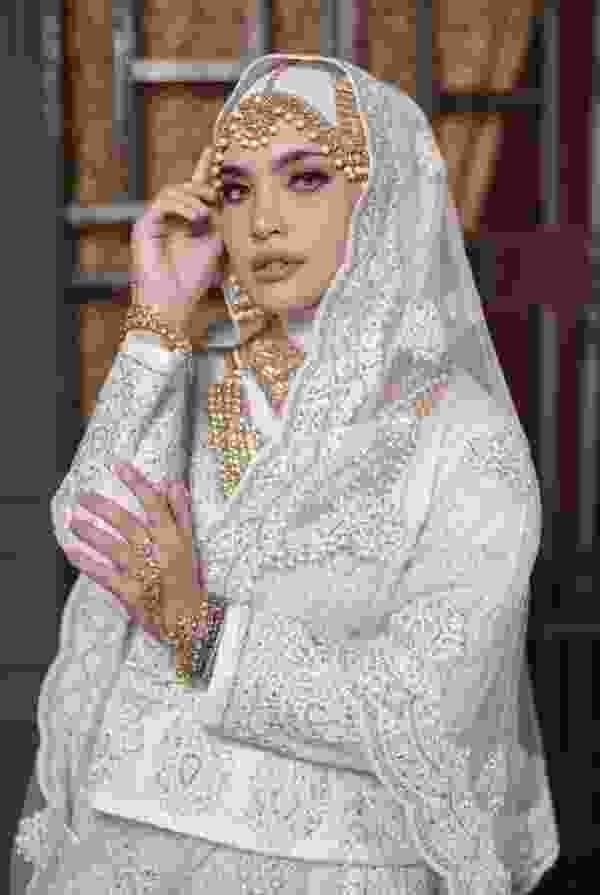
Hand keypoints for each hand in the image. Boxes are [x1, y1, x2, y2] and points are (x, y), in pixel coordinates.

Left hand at [63, 463, 207, 639]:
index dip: (137, 484)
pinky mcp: (131, 593)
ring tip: (74, 522)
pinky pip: (105, 575)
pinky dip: (87, 564)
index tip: (119, 467)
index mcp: (175, 538)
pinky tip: (72, 552)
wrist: (189, 624)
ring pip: (114, 546)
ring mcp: (144, 573)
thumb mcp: (191, 544)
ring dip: (91, 533)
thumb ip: (180, 513)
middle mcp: (159, 552)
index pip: (155, 504)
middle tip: (84, 497)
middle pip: (128, 523)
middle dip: (103, 508)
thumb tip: (172, 484)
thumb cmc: (190, 582)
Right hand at [131, 147, 226, 336]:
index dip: (203, 169)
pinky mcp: (144, 226)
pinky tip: (196, 218)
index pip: (194, 191)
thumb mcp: (215, 245)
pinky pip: (163, 202)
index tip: (214, 150)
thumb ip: (219, 221)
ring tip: (205, 214)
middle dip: (201, 185)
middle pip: (184, 187)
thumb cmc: (193, 280)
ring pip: (172, 191)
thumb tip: (224, 196)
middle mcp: (170, 220)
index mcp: (187, 223)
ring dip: (193, 198)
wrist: (173, 303)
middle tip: (214, 194)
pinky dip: (182, 206)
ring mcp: (155, 222)